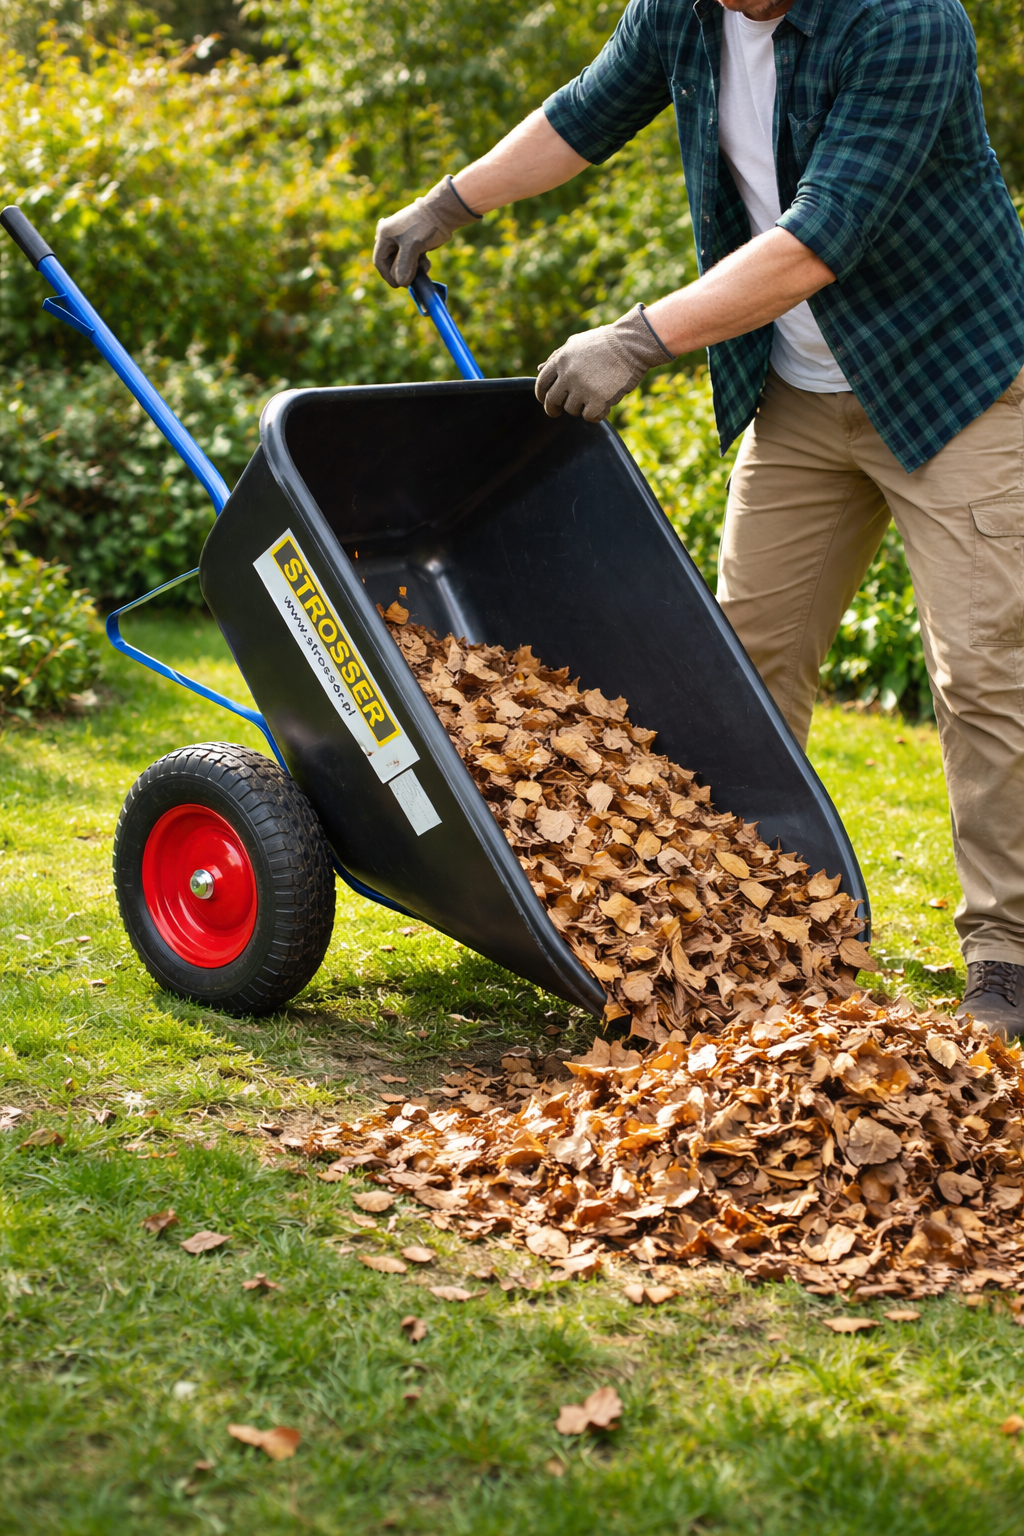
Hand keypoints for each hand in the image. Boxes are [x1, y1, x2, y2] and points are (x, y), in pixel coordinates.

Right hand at [373, 176, 480, 287]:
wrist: (443, 212)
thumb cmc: (424, 227)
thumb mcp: (412, 247)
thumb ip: (404, 266)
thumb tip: (401, 283)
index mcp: (384, 235)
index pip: (380, 261)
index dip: (388, 275)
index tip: (399, 285)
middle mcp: (390, 236)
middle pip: (391, 262)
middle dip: (403, 271)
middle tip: (413, 277)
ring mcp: (402, 238)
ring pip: (403, 262)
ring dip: (413, 268)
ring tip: (424, 265)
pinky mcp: (413, 241)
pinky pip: (411, 258)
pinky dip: (418, 263)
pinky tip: (426, 261)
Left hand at [535, 305, 673, 422]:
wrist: (631, 344)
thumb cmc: (605, 343)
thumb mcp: (576, 344)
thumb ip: (557, 358)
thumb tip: (540, 370)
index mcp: (560, 360)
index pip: (541, 383)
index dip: (541, 394)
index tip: (545, 399)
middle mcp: (568, 375)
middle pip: (552, 401)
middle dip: (553, 409)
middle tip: (557, 412)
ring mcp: (582, 388)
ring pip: (571, 410)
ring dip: (581, 407)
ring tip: (593, 396)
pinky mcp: (598, 400)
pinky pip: (589, 417)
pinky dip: (596, 414)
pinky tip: (603, 405)